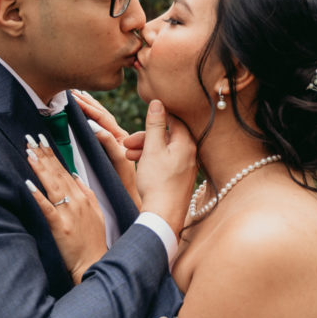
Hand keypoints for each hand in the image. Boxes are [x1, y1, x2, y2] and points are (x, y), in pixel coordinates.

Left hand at [26, 136, 106, 283]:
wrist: (93, 262)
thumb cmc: (93, 240)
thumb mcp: (96, 211)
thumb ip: (86, 191)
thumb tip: (74, 174)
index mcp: (84, 196)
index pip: (65, 170)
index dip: (52, 154)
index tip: (41, 140)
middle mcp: (77, 201)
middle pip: (57, 173)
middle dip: (43, 154)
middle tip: (30, 138)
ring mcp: (68, 213)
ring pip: (52, 185)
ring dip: (40, 168)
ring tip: (29, 153)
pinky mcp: (60, 226)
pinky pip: (47, 207)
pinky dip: (37, 195)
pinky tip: (28, 183)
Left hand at [71, 90, 139, 206]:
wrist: (128, 199)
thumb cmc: (115, 181)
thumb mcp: (104, 159)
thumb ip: (98, 143)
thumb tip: (84, 129)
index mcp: (116, 137)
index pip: (101, 116)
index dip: (89, 103)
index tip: (75, 92)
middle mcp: (121, 138)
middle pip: (103, 115)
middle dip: (88, 101)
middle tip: (72, 91)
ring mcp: (122, 147)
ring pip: (107, 125)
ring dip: (92, 111)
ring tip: (77, 100)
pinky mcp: (122, 159)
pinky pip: (111, 144)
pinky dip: (102, 134)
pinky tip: (91, 125)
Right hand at [135, 100, 196, 237]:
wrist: (163, 215)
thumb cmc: (157, 182)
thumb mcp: (152, 149)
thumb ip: (155, 125)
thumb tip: (158, 102)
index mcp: (186, 143)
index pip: (173, 120)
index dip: (156, 117)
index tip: (141, 118)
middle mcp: (190, 153)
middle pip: (166, 136)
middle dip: (145, 137)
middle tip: (126, 143)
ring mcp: (186, 167)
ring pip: (164, 149)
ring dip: (145, 149)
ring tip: (127, 156)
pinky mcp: (180, 178)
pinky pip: (166, 162)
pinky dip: (151, 160)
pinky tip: (138, 165)